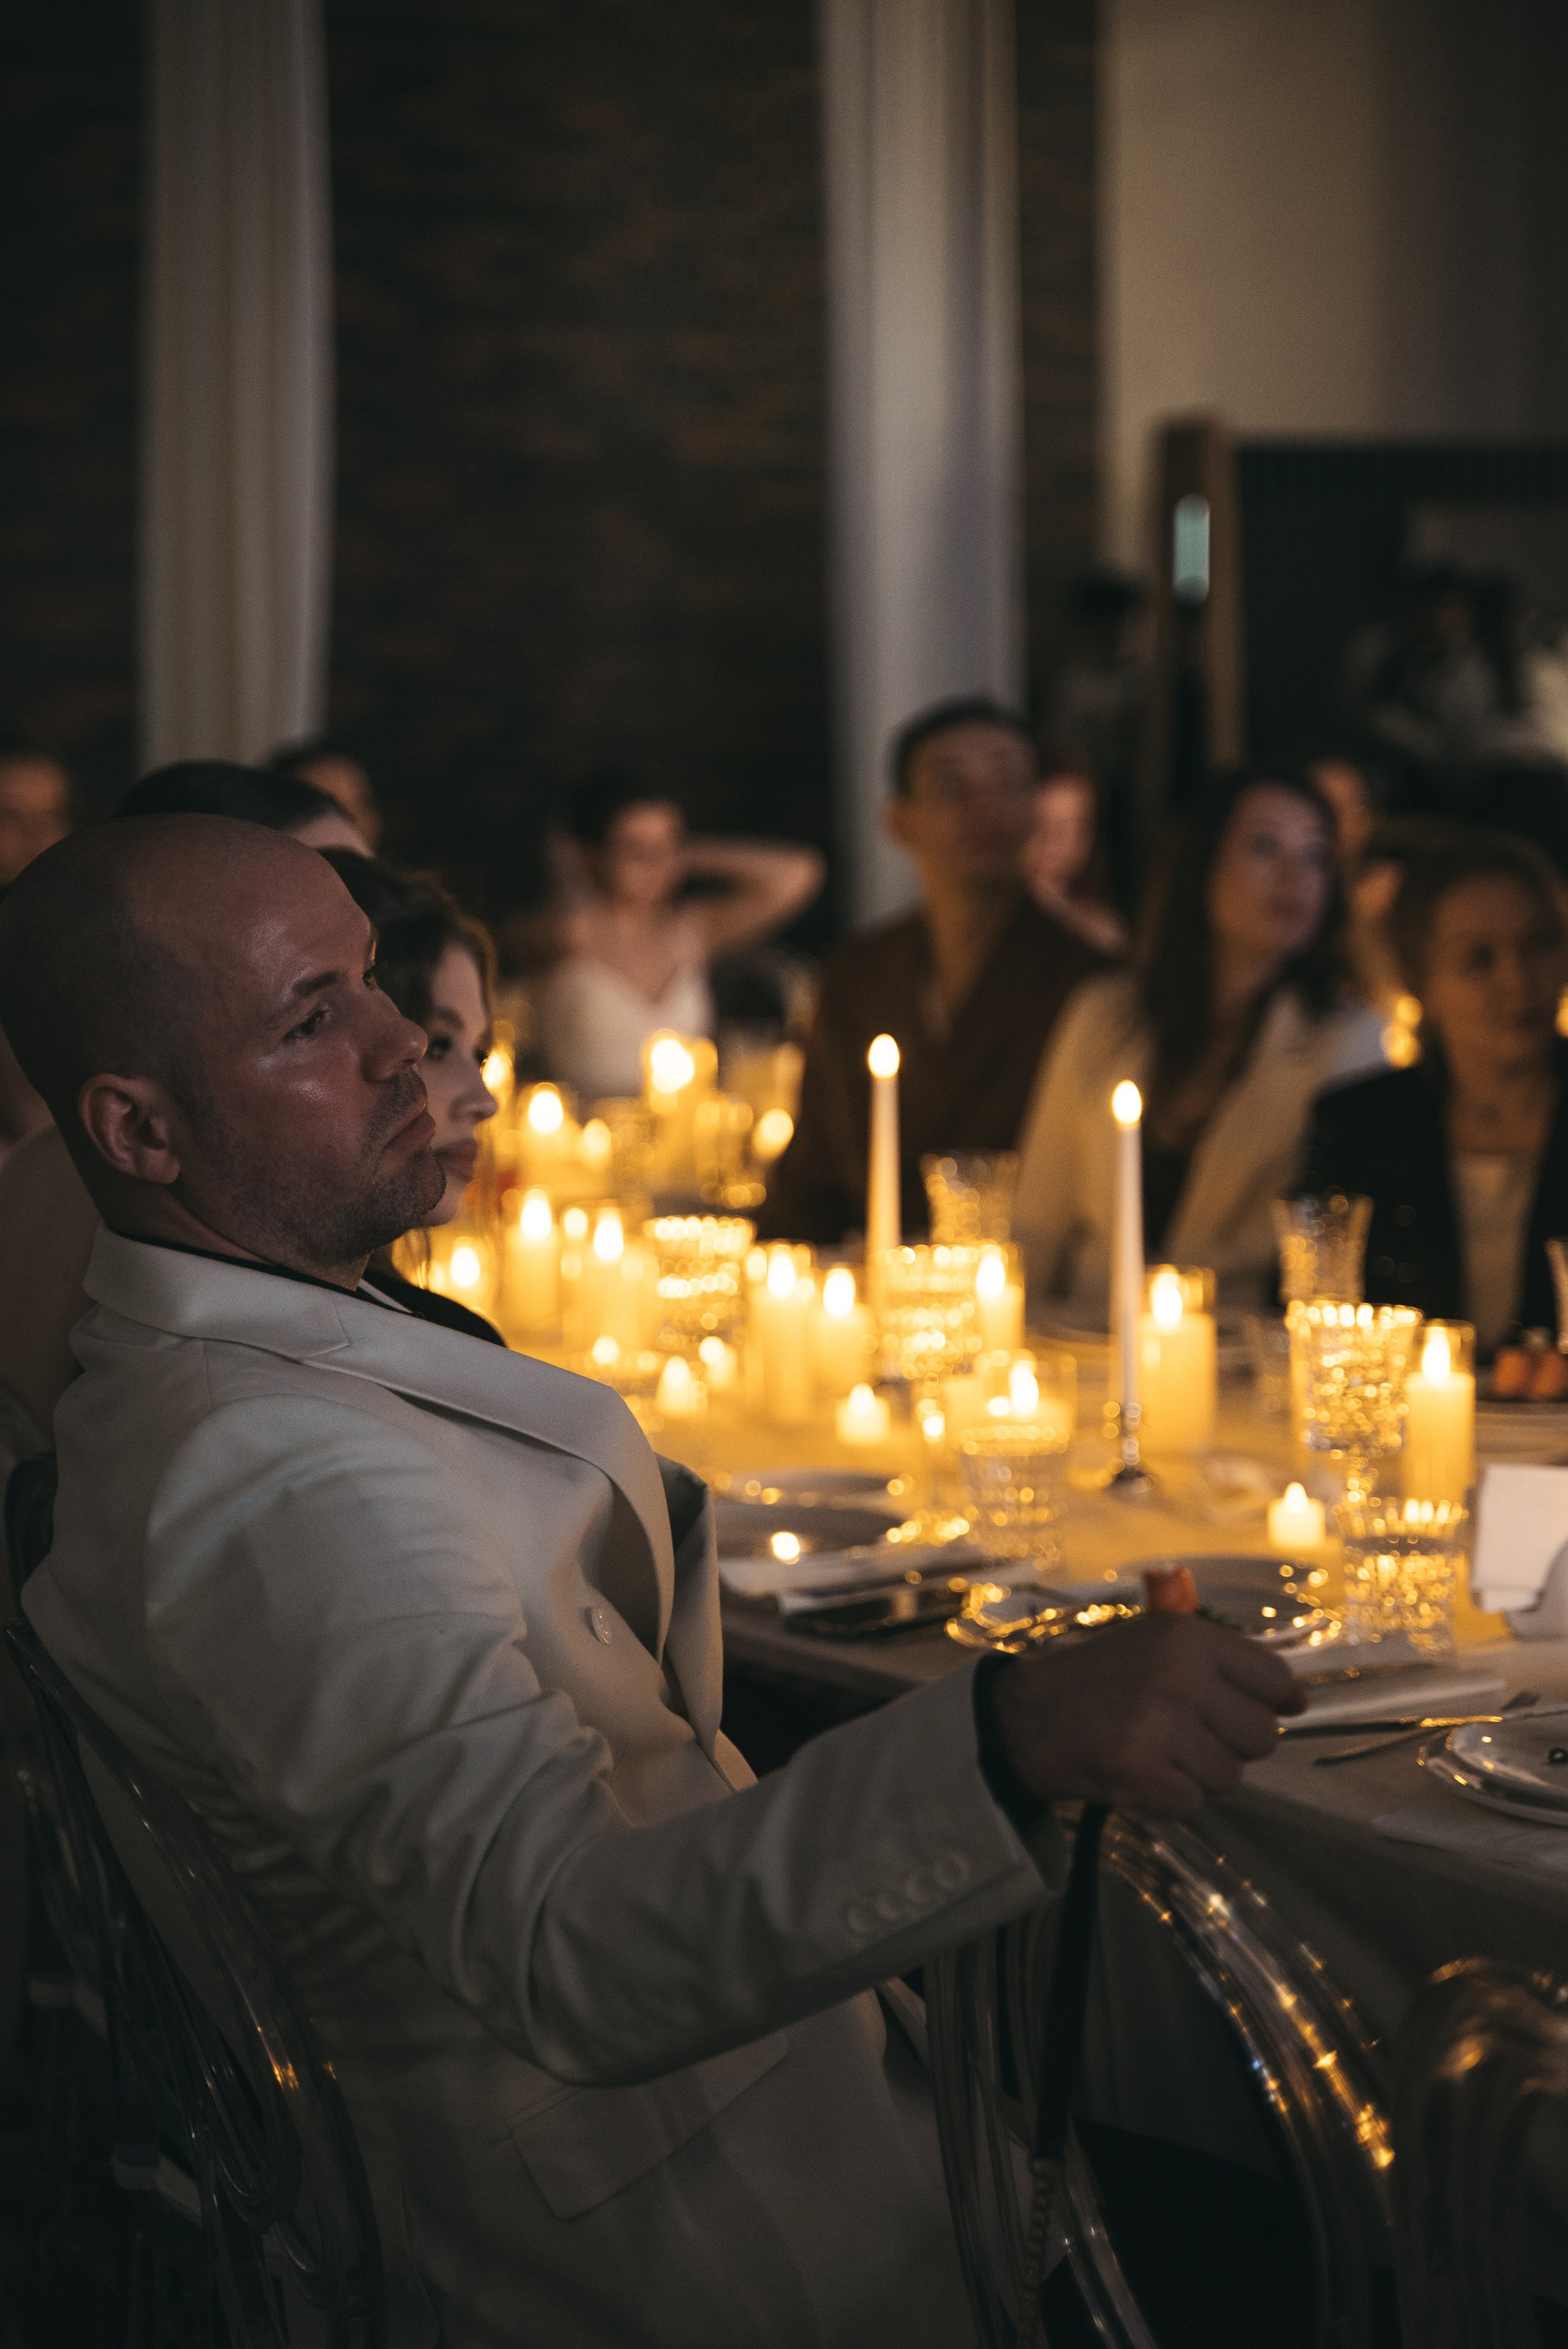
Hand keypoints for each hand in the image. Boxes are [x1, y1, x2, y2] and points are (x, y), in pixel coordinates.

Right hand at [990, 1613, 1306, 1816]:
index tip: (1273, 1710)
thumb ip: (1221, 1661)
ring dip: (1200, 1775)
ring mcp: (1159, 1724)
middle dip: (1233, 1745)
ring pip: (1230, 1775)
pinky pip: (1193, 1802)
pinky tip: (1142, 1774)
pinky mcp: (1140, 1771)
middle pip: (1261, 1735)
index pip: (1273, 1676)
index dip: (1279, 1700)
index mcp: (1187, 1637)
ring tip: (1160, 1753)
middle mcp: (1179, 1675)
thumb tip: (1295, 1699)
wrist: (1025, 1717)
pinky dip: (1170, 1798)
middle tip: (1191, 1737)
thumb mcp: (1154, 1642)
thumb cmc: (1099, 1679)